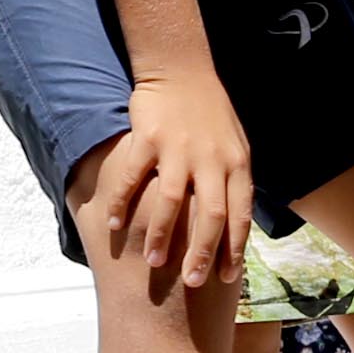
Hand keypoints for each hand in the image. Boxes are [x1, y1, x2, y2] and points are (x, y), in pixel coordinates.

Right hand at [90, 70, 251, 291]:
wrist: (182, 69)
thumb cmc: (211, 113)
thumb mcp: (236, 145)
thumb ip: (234, 182)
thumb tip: (235, 227)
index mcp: (236, 163)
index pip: (240, 214)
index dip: (234, 249)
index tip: (227, 279)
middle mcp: (211, 158)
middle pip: (211, 215)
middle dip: (202, 253)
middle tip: (191, 283)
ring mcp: (179, 148)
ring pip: (172, 201)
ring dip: (162, 235)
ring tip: (153, 262)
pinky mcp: (148, 137)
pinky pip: (133, 176)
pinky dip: (121, 202)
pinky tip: (113, 224)